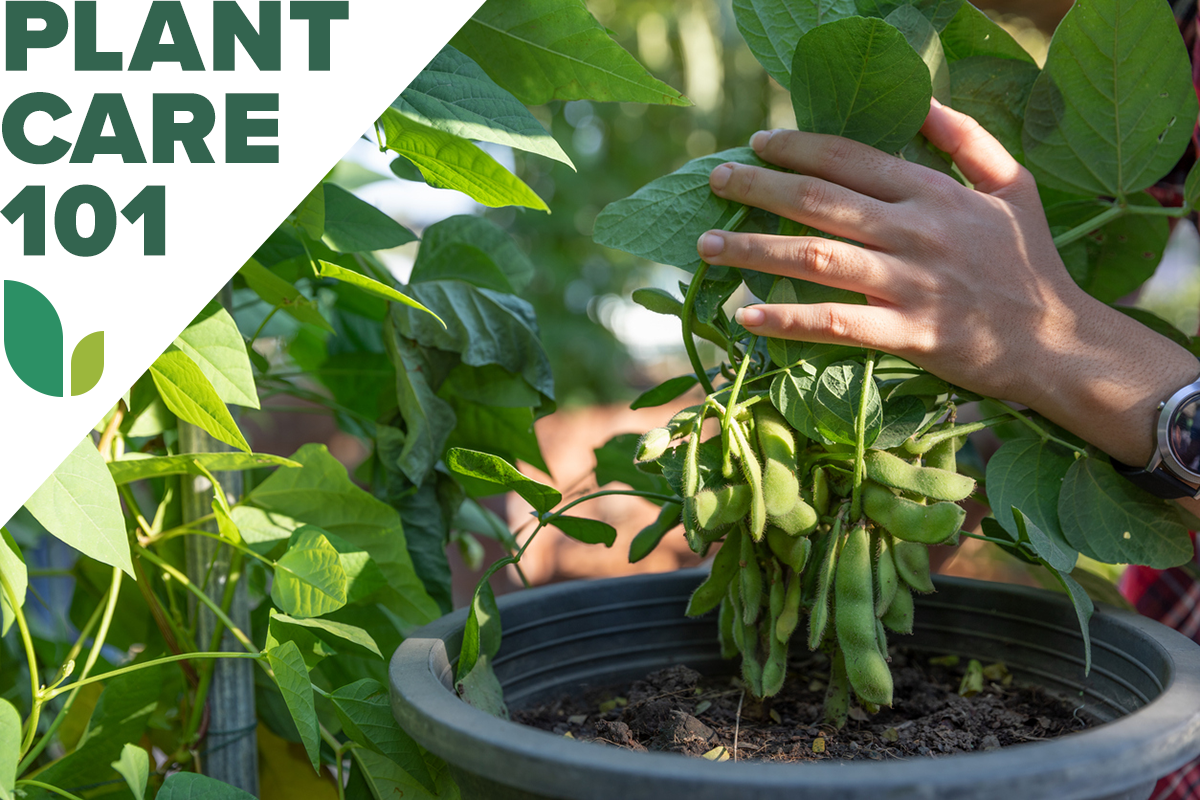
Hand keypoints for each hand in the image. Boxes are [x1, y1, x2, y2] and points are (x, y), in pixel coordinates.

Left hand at [697, 100, 1197, 465]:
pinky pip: (836, 324)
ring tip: (706, 246)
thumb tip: (922, 102)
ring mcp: (909, 284)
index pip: (850, 157)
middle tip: (715, 182)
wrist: (1059, 343)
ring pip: (815, 258)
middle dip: (758, 187)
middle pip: (819, 201)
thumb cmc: (1031, 264)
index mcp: (934, 192)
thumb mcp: (1015, 185)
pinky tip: (746, 314)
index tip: (757, 144)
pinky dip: (788, 318)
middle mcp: (915, 232)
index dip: (798, 146)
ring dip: (753, 249)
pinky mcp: (907, 334)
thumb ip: (968, 140)